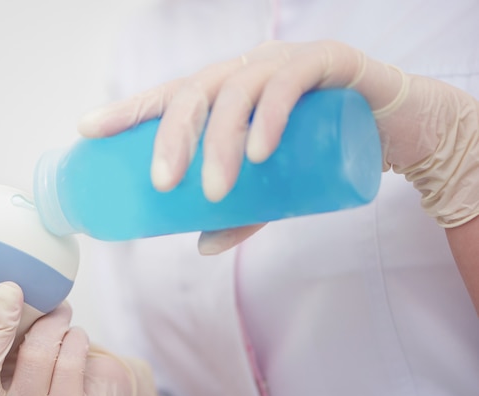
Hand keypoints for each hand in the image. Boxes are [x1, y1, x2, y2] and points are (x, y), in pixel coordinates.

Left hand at [78, 40, 478, 253]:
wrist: (395, 127)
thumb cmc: (320, 150)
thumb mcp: (274, 187)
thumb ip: (243, 213)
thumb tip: (203, 246)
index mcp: (226, 92)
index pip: (167, 96)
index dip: (126, 111)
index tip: (88, 131)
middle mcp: (247, 70)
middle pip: (194, 92)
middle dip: (172, 137)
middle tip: (163, 186)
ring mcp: (284, 63)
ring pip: (238, 91)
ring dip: (221, 141)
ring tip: (216, 190)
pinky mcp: (327, 63)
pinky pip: (291, 82)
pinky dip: (272, 116)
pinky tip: (260, 150)